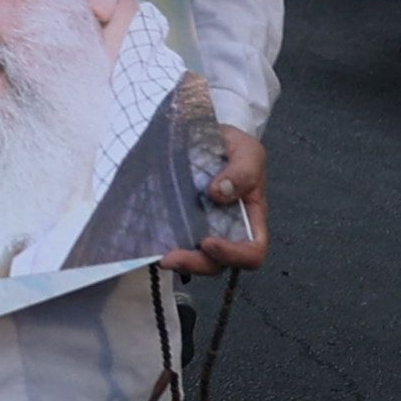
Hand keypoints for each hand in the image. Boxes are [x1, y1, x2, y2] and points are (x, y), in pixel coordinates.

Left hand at [162, 126, 270, 275]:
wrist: (205, 135)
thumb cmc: (233, 148)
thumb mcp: (247, 151)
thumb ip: (243, 171)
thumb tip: (220, 192)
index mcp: (251, 218)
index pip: (252, 252)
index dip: (234, 255)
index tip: (209, 242)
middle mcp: (227, 231)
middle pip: (217, 264)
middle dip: (195, 264)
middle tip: (171, 257)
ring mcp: (201, 229)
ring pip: (193, 259)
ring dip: (177, 261)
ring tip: (159, 254)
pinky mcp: (179, 223)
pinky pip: (173, 242)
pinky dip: (161, 245)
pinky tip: (148, 241)